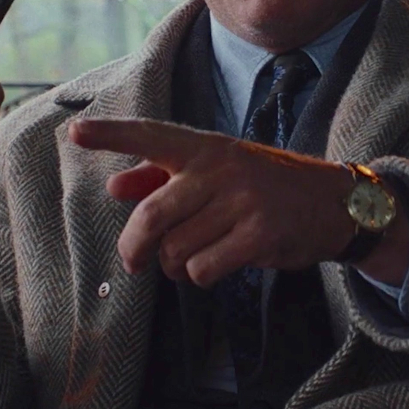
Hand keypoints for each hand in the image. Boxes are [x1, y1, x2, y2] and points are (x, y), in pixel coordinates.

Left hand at [68, 118, 358, 287]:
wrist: (334, 203)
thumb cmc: (266, 187)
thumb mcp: (219, 172)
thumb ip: (163, 177)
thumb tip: (115, 185)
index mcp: (207, 147)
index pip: (151, 136)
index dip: (111, 135)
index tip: (74, 132)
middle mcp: (221, 169)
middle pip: (151, 216)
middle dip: (134, 248)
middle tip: (134, 262)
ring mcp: (242, 201)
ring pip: (174, 250)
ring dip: (175, 266)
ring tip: (194, 258)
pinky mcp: (258, 235)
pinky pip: (202, 268)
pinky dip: (200, 276)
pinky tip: (218, 265)